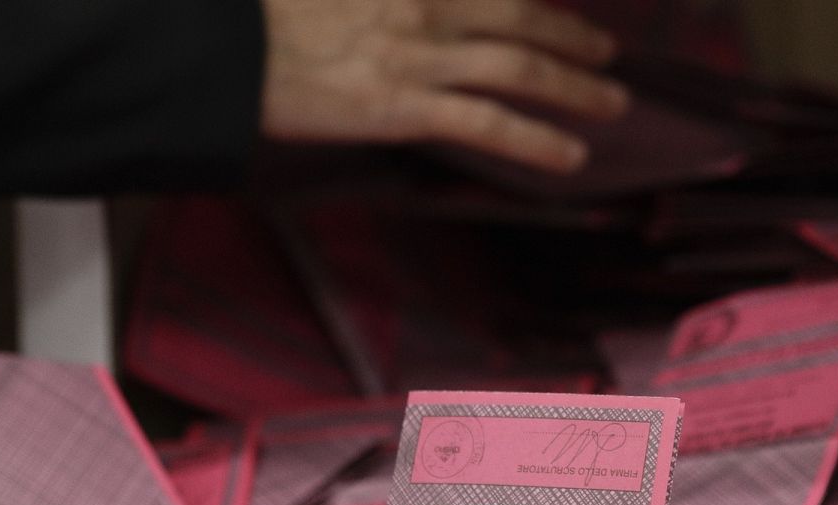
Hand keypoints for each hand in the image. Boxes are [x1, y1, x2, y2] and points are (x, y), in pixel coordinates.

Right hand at [258, 0, 628, 173]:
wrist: (226, 48)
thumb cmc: (267, 14)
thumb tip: (418, 14)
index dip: (537, 0)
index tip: (561, 8)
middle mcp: (428, 6)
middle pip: (521, 17)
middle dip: (572, 36)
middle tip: (606, 51)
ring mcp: (421, 56)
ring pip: (520, 68)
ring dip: (575, 86)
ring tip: (611, 102)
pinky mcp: (406, 106)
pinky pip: (489, 124)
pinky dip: (536, 139)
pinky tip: (569, 155)